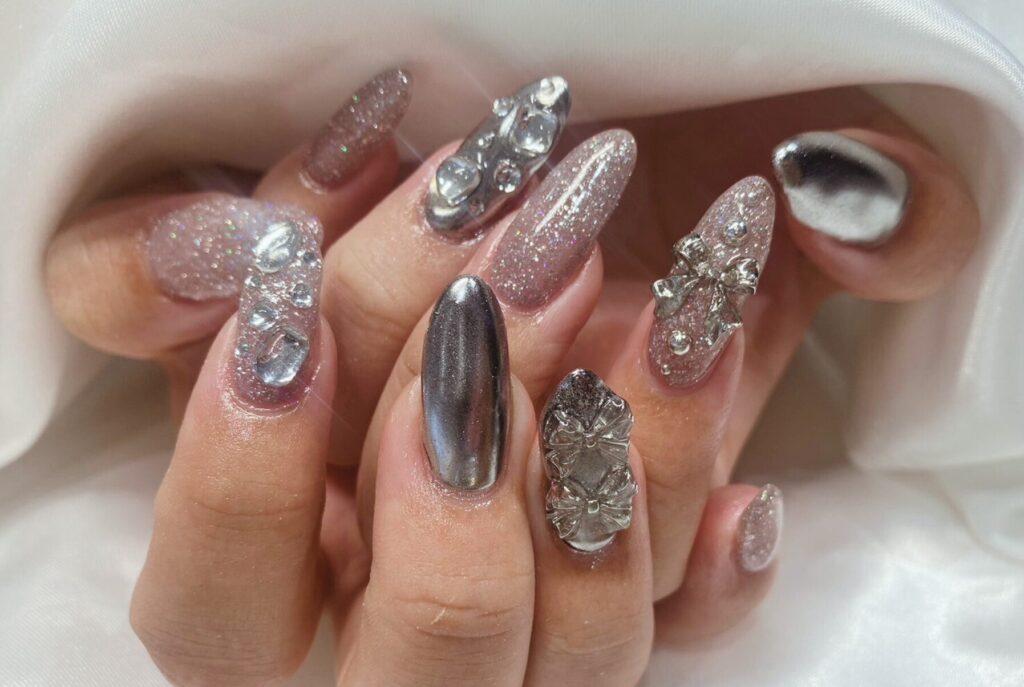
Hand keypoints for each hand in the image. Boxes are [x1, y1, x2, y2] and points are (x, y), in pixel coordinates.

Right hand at [129, 270, 780, 685]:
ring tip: (662, 318)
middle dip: (465, 468)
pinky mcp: (621, 602)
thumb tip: (228, 251)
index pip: (225, 601)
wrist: (445, 304)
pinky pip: (688, 631)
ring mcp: (527, 635)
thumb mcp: (210, 287)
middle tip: (490, 299)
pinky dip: (720, 572)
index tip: (290, 315)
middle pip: (434, 639)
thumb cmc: (316, 309)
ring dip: (618, 481)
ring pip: (588, 645)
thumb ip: (146, 272)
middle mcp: (397, 638)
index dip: (245, 480)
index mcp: (263, 595)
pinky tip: (746, 502)